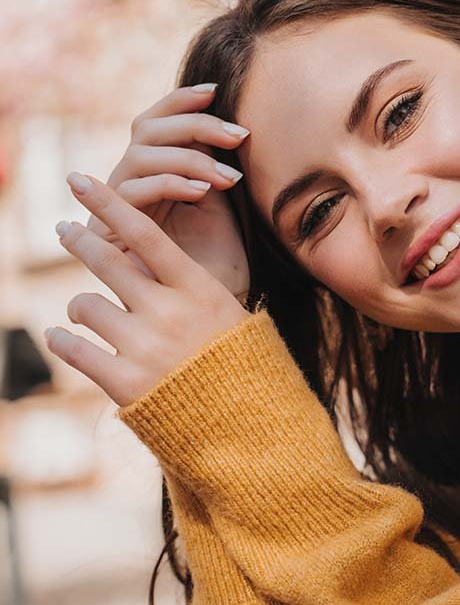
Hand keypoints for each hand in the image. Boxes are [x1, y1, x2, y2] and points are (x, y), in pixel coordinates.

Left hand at [45, 172, 249, 407]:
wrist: (250, 425)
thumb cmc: (241, 364)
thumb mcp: (226, 314)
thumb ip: (185, 288)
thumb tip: (144, 259)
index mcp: (200, 291)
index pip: (146, 234)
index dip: (109, 202)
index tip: (80, 179)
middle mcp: (169, 313)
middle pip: (107, 261)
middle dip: (79, 239)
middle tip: (64, 228)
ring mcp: (144, 348)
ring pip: (85, 305)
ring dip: (82, 308)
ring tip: (87, 314)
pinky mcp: (124, 383)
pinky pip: (74, 348)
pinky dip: (64, 340)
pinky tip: (63, 337)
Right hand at [90, 84, 250, 298]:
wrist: (207, 320)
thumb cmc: (219, 267)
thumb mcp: (223, 210)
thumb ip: (217, 172)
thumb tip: (231, 129)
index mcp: (155, 173)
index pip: (156, 121)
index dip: (180, 101)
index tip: (215, 91)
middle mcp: (131, 183)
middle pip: (146, 129)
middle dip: (194, 125)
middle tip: (237, 134)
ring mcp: (117, 206)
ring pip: (140, 156)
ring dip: (188, 158)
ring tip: (228, 177)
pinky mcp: (110, 232)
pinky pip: (134, 192)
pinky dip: (170, 183)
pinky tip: (203, 191)